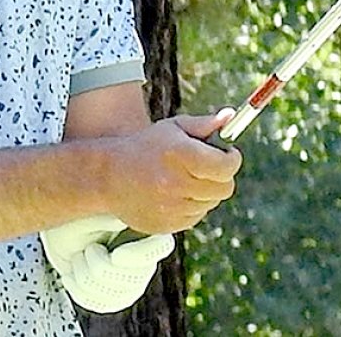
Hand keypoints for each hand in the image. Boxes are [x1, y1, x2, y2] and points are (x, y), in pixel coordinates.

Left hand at [40, 214, 174, 312]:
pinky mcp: (115, 297)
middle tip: (88, 248)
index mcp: (145, 229)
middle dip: (100, 267)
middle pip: (134, 279)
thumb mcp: (90, 212)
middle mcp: (145, 259)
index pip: (162, 246)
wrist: (59, 232)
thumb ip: (108, 218)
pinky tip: (72, 275)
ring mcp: (132, 281)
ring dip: (85, 277)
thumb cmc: (76, 216)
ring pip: (115, 295)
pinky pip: (101, 304)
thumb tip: (123, 220)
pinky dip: (79, 290)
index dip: (141, 256)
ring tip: (79, 258)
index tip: (116, 255)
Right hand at [102, 108, 240, 235]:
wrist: (108, 176)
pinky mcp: (168, 225)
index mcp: (181, 155)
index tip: (229, 154)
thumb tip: (230, 116)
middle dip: (222, 176)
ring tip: (185, 178)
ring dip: (205, 191)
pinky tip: (174, 193)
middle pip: (224, 188)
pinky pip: (196, 216)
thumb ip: (204, 124)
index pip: (226, 166)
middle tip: (210, 166)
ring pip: (210, 203)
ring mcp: (172, 207)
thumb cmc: (145, 147)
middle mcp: (177, 183)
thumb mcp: (173, 128)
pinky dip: (192, 205)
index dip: (232, 159)